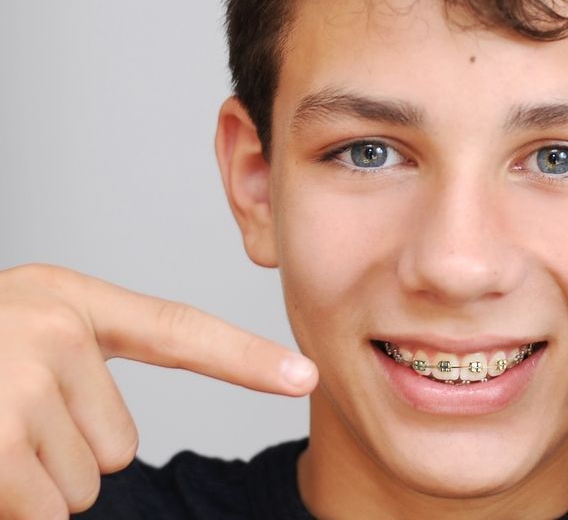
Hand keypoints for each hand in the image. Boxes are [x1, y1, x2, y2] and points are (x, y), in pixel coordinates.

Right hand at [0, 264, 316, 518]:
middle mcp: (57, 330)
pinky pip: (48, 512)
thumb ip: (77, 367)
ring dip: (35, 482)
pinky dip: (15, 508)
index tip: (306, 376)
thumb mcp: (16, 334)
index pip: (179, 331)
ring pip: (86, 484)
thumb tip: (114, 453)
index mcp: (70, 300)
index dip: (247, 358)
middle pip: (123, 444)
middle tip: (5, 421)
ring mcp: (24, 382)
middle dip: (68, 455)